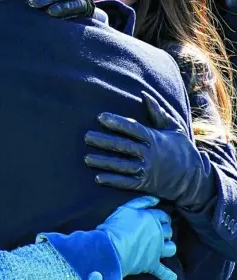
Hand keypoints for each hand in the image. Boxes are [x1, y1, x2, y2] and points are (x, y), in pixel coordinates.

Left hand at [85, 92, 215, 209]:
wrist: (193, 178)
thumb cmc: (182, 149)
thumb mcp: (174, 127)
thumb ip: (158, 112)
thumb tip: (144, 95)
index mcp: (155, 138)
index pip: (132, 128)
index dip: (116, 122)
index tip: (100, 117)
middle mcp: (149, 154)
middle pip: (122, 146)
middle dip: (103, 141)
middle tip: (86, 136)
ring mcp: (146, 170)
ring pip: (121, 165)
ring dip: (103, 162)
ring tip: (87, 158)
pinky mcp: (144, 184)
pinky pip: (126, 183)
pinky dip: (112, 181)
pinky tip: (98, 178)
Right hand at [98, 196, 176, 279]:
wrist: (111, 249)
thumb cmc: (116, 226)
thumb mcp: (126, 208)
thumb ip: (142, 202)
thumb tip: (156, 199)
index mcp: (152, 218)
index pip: (163, 216)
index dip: (162, 217)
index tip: (160, 219)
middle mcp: (158, 234)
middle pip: (169, 231)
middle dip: (166, 231)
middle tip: (160, 232)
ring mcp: (156, 250)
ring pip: (171, 249)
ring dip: (169, 248)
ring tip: (165, 248)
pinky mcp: (151, 264)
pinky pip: (163, 272)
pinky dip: (168, 275)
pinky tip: (173, 278)